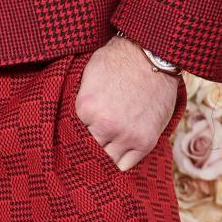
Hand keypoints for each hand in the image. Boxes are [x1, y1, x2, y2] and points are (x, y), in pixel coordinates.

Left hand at [72, 34, 179, 170]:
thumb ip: (80, 99)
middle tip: (88, 141)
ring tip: (102, 147)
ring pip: (106, 161)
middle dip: (87, 145)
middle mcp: (105, 125)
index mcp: (87, 107)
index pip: (71, 132)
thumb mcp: (89, 73)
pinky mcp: (145, 141)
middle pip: (88, 150)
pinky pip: (126, 165)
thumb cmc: (118, 59)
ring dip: (103, 155)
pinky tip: (116, 152)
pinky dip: (119, 162)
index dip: (75, 130)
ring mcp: (127, 135)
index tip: (78, 130)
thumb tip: (70, 116)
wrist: (152, 56)